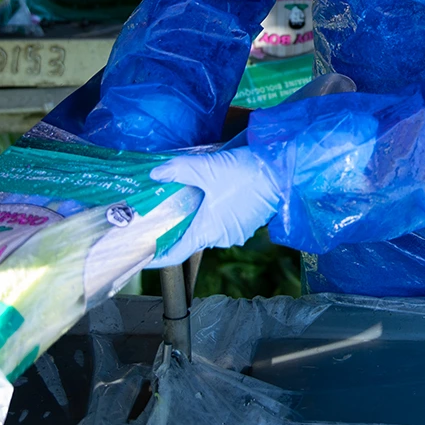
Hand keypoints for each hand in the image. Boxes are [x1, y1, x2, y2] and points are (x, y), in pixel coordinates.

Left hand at [148, 147, 279, 266]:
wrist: (282, 171)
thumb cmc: (244, 174)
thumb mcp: (205, 168)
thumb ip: (177, 170)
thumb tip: (155, 173)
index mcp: (207, 231)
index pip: (175, 254)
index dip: (157, 256)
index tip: (143, 254)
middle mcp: (221, 238)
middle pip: (191, 238)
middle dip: (178, 226)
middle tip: (163, 211)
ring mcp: (237, 233)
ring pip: (209, 229)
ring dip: (198, 217)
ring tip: (188, 198)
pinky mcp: (248, 224)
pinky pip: (224, 223)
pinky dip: (214, 213)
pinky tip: (213, 194)